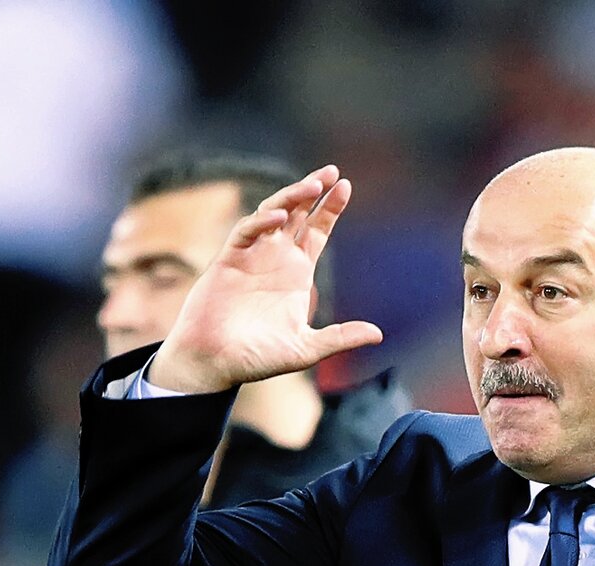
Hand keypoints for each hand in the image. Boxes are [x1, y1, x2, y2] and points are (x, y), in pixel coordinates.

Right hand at [150, 165, 382, 392]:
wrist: (216, 364)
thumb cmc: (258, 357)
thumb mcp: (307, 348)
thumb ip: (340, 338)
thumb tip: (378, 335)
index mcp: (296, 273)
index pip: (317, 231)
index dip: (330, 209)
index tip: (346, 186)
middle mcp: (275, 258)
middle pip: (298, 214)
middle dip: (313, 191)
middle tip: (332, 172)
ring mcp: (251, 257)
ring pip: (272, 215)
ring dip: (290, 199)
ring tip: (313, 186)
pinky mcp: (227, 262)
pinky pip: (245, 233)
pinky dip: (261, 223)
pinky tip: (279, 218)